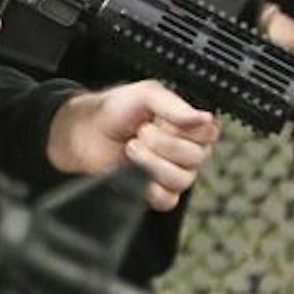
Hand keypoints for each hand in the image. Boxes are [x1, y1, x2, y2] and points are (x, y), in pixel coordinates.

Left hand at [46, 81, 221, 211]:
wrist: (83, 132)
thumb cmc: (113, 110)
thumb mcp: (145, 94)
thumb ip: (175, 105)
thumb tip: (205, 117)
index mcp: (189, 124)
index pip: (209, 132)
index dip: (184, 128)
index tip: (161, 120)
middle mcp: (187, 149)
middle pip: (196, 157)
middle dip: (162, 143)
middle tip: (140, 132)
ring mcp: (174, 173)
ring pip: (182, 179)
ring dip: (151, 162)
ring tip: (131, 148)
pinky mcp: (156, 192)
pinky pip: (167, 199)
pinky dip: (149, 187)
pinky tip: (135, 172)